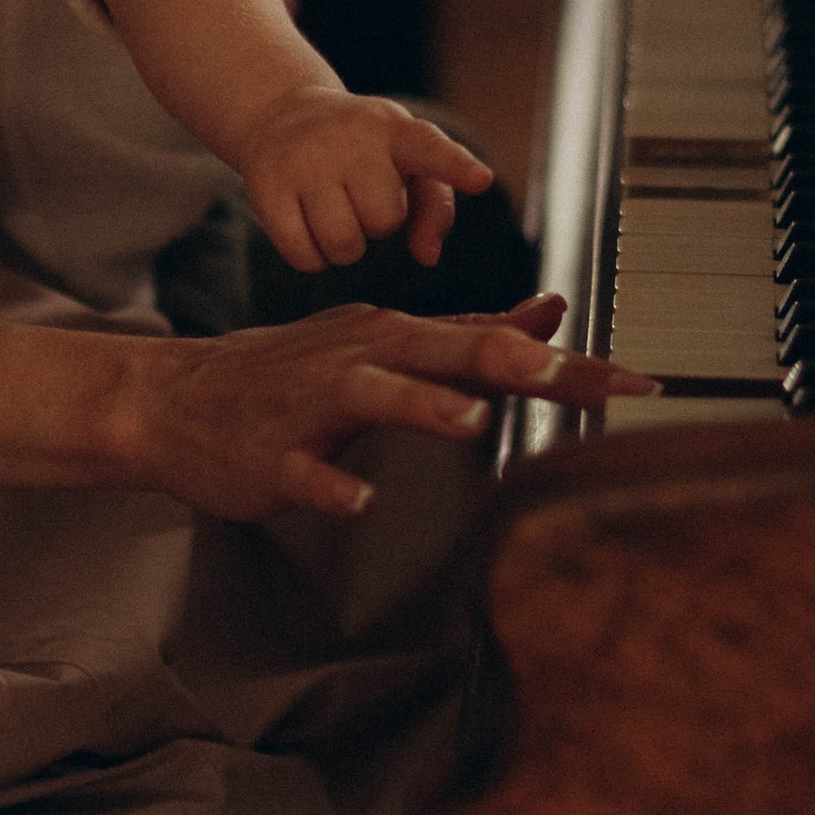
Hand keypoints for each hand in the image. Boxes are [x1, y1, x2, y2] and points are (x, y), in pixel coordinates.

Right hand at [121, 293, 655, 519]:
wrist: (174, 399)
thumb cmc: (291, 376)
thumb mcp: (385, 343)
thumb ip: (471, 335)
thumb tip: (552, 313)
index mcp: (397, 339)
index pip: (496, 345)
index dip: (570, 367)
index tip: (641, 383)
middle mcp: (362, 358)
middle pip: (444, 354)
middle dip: (510, 363)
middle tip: (567, 375)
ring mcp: (313, 406)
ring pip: (372, 397)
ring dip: (420, 407)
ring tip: (468, 421)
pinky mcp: (271, 455)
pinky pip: (303, 473)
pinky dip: (329, 486)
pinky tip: (354, 500)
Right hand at [236, 89, 494, 272]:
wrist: (282, 116)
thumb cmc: (364, 152)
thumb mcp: (407, 164)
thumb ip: (434, 209)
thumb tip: (427, 257)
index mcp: (394, 128)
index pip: (430, 148)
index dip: (456, 167)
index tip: (480, 179)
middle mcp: (348, 138)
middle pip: (383, 221)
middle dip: (377, 222)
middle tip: (360, 194)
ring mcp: (304, 160)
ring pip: (344, 246)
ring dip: (346, 247)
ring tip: (337, 212)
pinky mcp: (266, 187)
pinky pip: (304, 257)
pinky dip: (313, 258)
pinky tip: (310, 228)